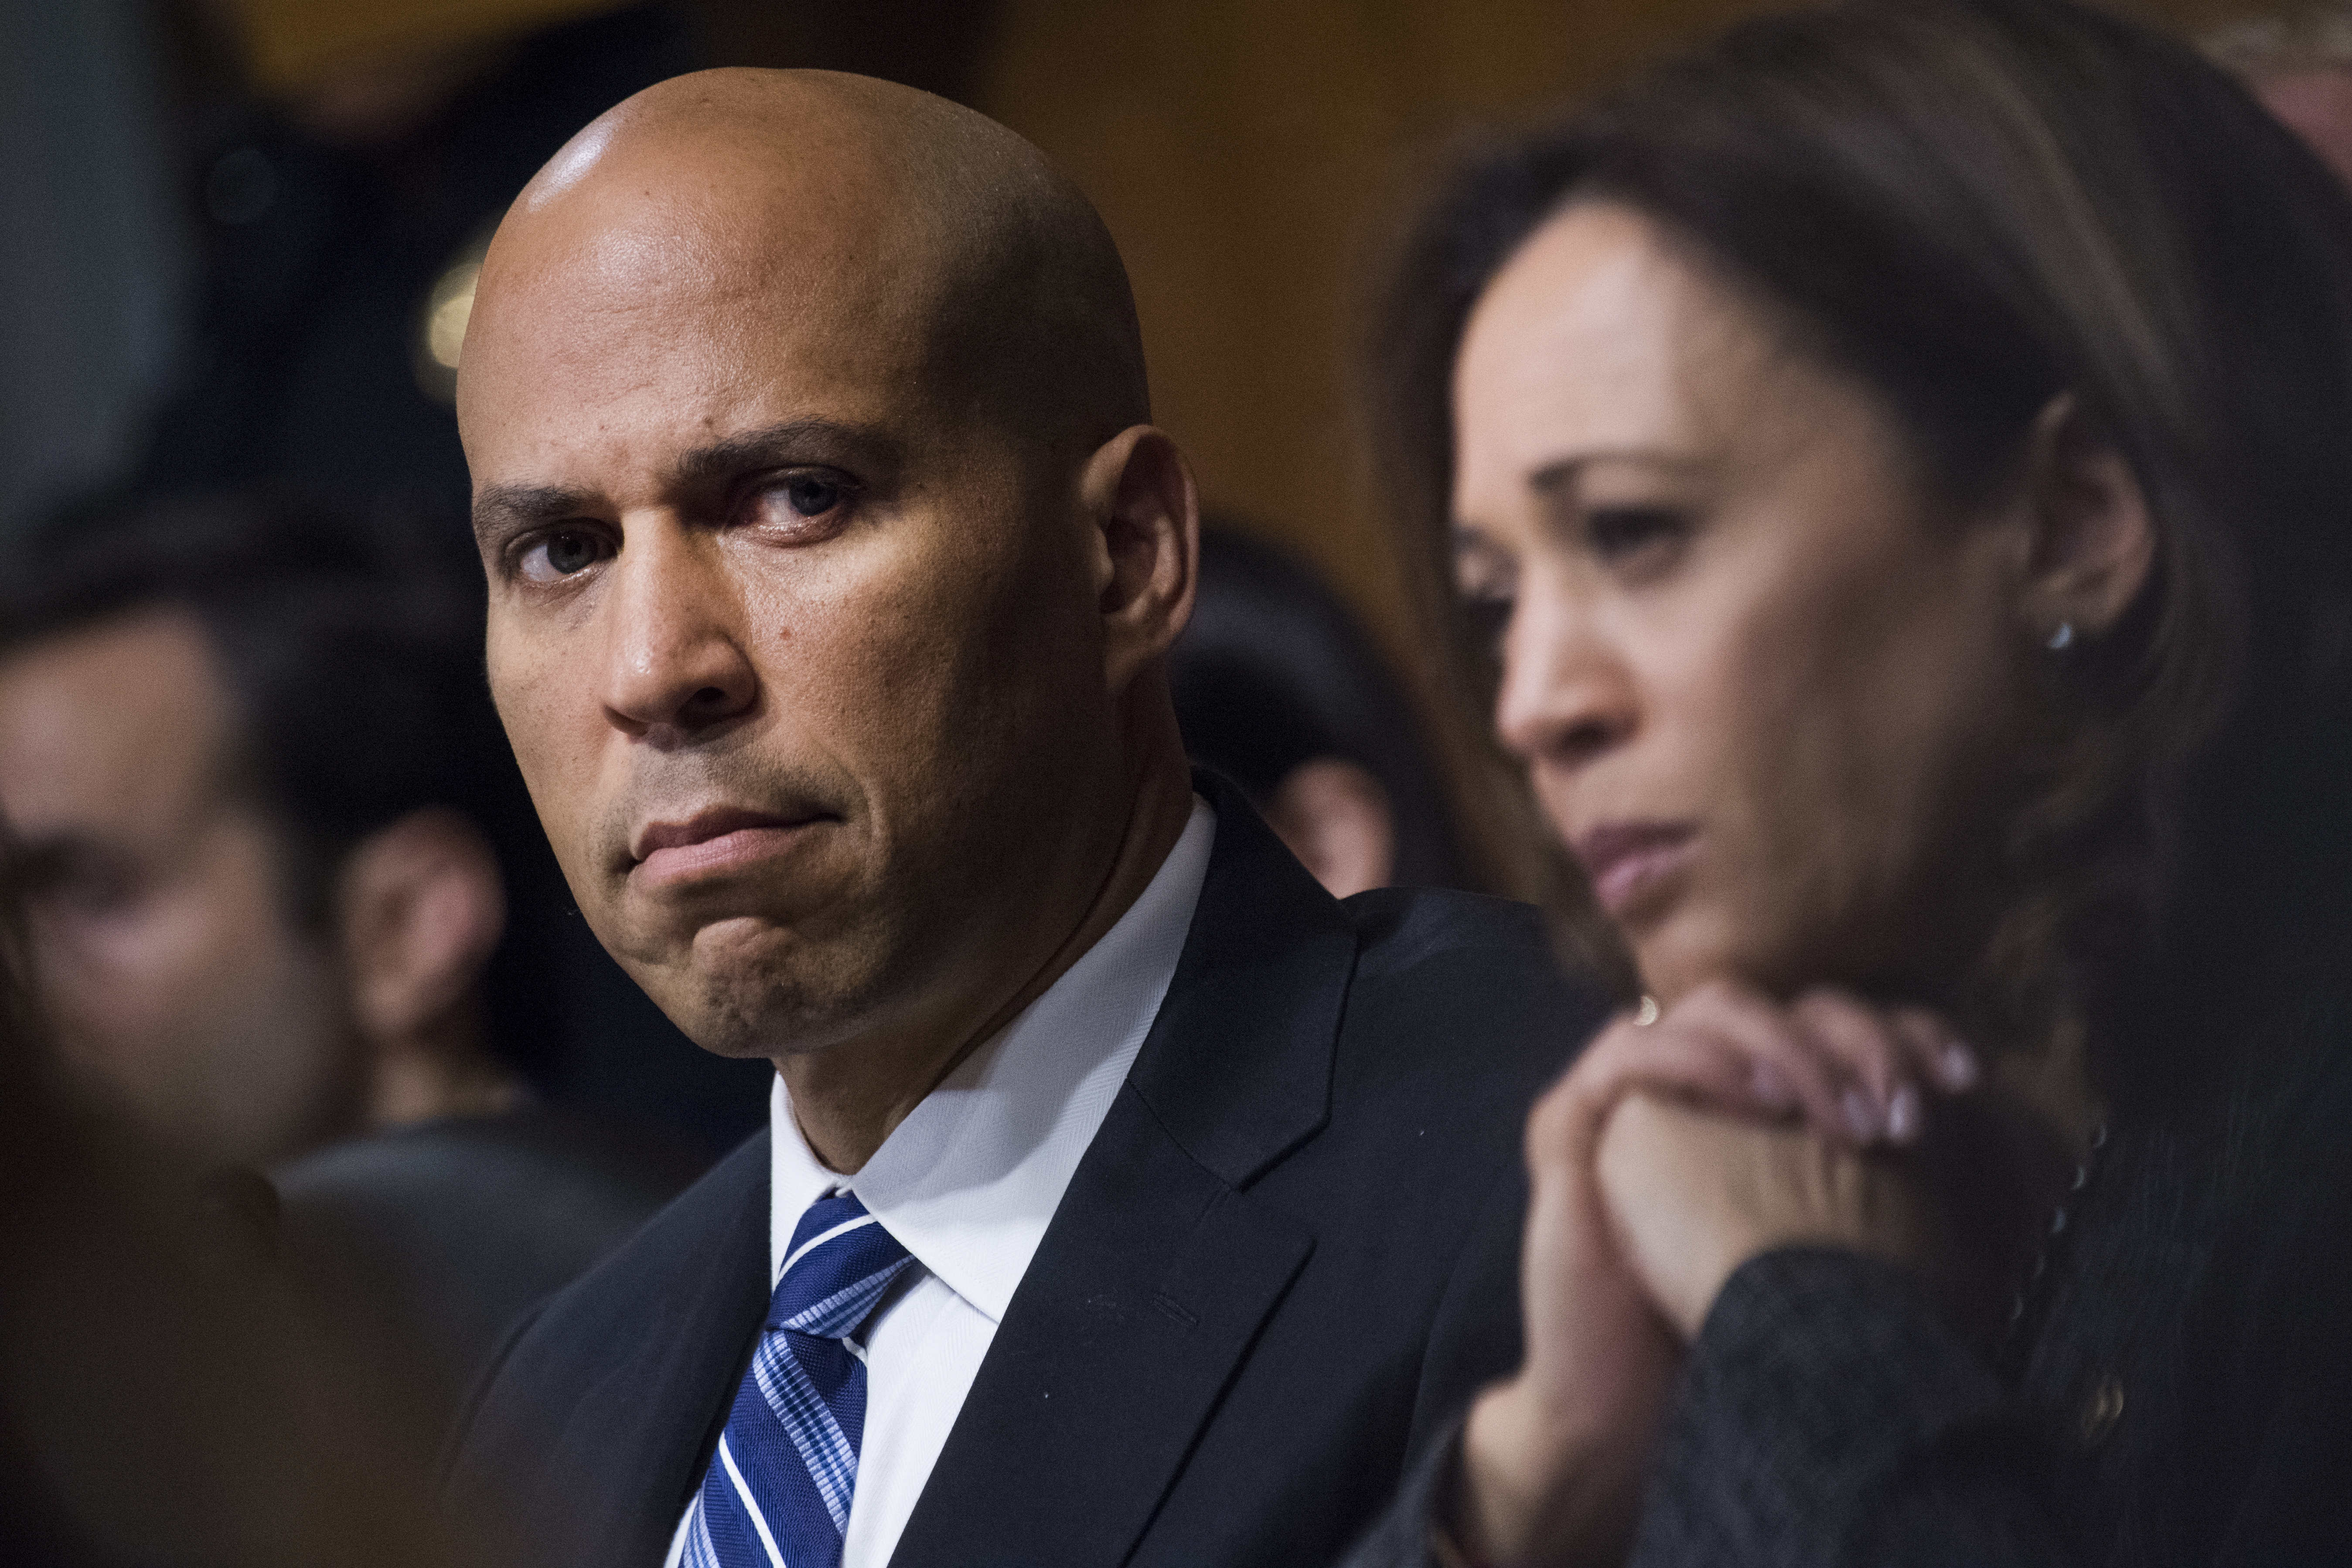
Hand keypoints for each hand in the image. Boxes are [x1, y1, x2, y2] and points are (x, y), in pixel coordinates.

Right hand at [1450, 982, 1975, 1565]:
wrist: (1638, 1407)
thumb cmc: (1734, 1326)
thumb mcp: (1826, 1232)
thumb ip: (1868, 1164)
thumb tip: (1957, 1109)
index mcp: (1748, 1097)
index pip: (1826, 1018)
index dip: (1898, 1029)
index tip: (1962, 1078)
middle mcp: (1687, 1083)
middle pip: (1773, 1001)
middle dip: (1850, 1038)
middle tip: (1897, 1111)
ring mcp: (1624, 1097)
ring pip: (1706, 1010)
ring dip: (1782, 1045)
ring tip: (1834, 1110)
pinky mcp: (1569, 1123)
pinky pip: (1626, 1052)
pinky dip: (1697, 1059)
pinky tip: (1756, 1097)